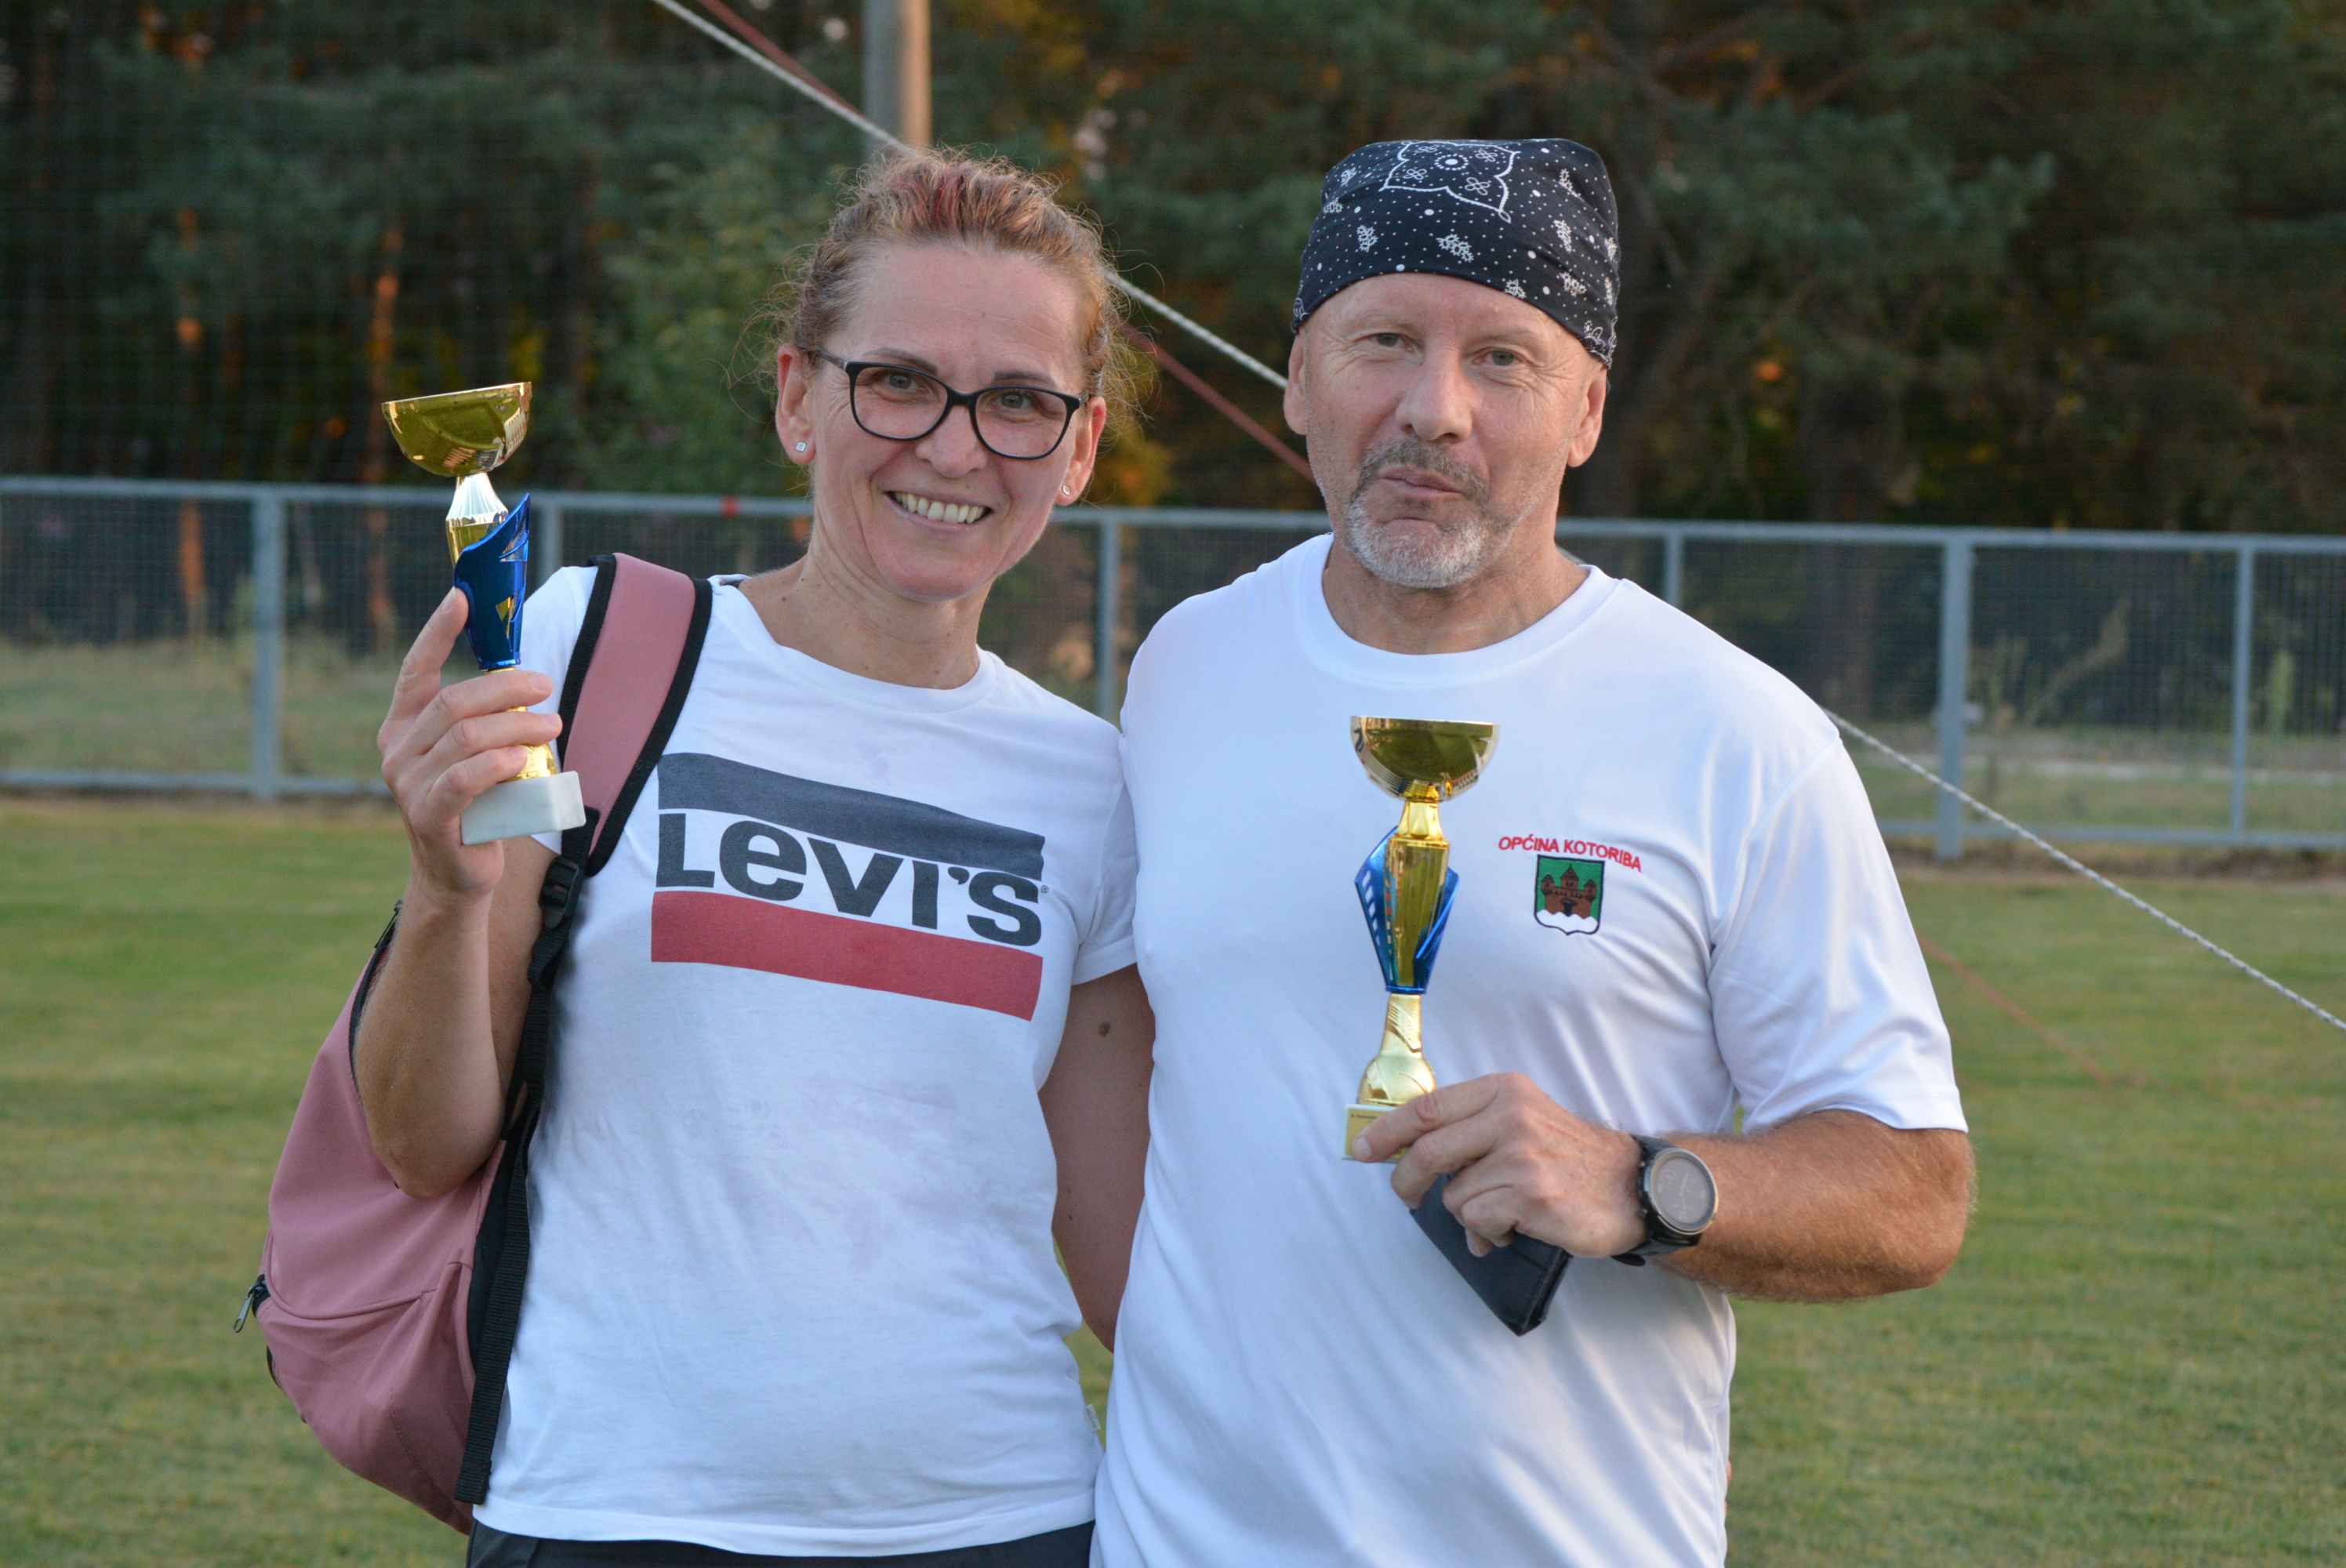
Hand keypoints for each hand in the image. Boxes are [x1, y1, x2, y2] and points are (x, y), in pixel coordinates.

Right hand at [377, 589, 562, 904]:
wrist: (458, 872)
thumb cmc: (477, 805)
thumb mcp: (477, 755)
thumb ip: (486, 720)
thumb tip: (528, 679)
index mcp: (404, 727)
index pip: (416, 670)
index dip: (438, 632)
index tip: (463, 598)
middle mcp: (398, 750)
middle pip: (454, 701)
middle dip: (505, 686)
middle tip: (547, 685)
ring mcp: (408, 785)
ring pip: (465, 737)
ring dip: (516, 725)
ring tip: (553, 725)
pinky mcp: (429, 817)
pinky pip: (463, 779)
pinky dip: (497, 763)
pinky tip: (523, 757)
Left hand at [1352, 1073, 1645, 1258]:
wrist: (1631, 1185)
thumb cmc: (1568, 1157)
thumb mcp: (1523, 1119)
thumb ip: (1471, 1129)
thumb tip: (1409, 1154)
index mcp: (1503, 1091)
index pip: (1428, 1108)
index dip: (1387, 1131)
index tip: (1362, 1150)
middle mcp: (1511, 1116)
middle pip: (1429, 1151)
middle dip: (1407, 1181)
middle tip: (1407, 1197)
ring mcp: (1522, 1155)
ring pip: (1455, 1196)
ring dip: (1468, 1215)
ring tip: (1499, 1214)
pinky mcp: (1531, 1195)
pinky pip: (1479, 1222)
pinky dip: (1488, 1234)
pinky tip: (1514, 1229)